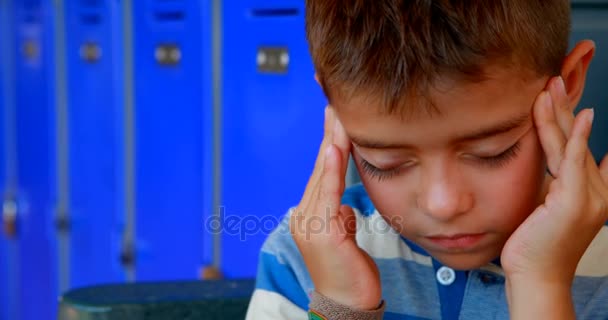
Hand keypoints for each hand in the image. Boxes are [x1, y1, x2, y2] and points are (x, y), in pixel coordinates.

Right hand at [289, 106, 381, 309]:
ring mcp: (309, 223)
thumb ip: (340, 218)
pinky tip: (333, 149)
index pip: (323, 172)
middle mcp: (304, 215)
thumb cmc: (348, 273)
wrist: (346, 304)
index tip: (335, 119)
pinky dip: (331, 170)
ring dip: (332, 144)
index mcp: (310, 215)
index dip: (329, 144)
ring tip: (337, 117)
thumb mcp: (344, 238)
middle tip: (334, 105)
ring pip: (323, 176)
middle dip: (329, 135)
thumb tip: (346, 207)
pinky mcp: (322, 232)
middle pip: (320, 168)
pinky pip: (328, 195)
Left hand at [501, 77, 607, 315]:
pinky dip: (574, 138)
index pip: (580, 147)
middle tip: (551, 81)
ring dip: (560, 114)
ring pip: (571, 145)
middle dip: (563, 109)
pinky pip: (573, 162)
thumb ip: (555, 181)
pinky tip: (577, 116)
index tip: (563, 96)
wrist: (535, 276)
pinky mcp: (574, 203)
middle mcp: (595, 191)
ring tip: (550, 87)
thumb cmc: (535, 244)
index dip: (573, 121)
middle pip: (575, 140)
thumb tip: (553, 161)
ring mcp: (588, 197)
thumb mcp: (548, 206)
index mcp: (590, 191)